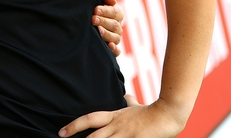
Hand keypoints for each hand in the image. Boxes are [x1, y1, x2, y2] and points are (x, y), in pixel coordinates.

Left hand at [58, 98, 184, 137]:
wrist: (168, 113)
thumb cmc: (152, 111)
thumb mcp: (136, 106)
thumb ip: (129, 102)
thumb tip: (126, 95)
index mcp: (114, 116)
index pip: (89, 119)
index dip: (74, 125)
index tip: (61, 132)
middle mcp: (117, 126)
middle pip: (93, 136)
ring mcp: (126, 135)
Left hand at [94, 0, 123, 55]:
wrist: (82, 19)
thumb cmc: (92, 7)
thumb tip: (113, 1)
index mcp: (117, 14)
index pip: (115, 12)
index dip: (106, 11)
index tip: (95, 9)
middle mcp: (117, 27)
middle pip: (115, 25)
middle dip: (103, 21)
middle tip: (93, 19)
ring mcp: (115, 38)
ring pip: (116, 38)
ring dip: (107, 34)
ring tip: (98, 30)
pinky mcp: (111, 49)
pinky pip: (117, 51)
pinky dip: (115, 49)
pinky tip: (109, 45)